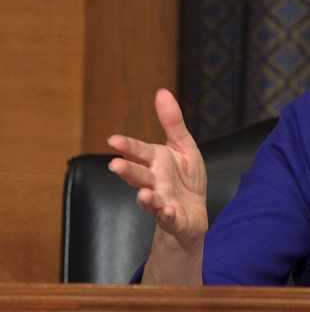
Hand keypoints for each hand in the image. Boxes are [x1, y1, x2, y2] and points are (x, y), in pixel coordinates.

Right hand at [107, 89, 207, 248]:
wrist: (193, 213)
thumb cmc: (185, 177)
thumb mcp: (184, 147)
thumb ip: (172, 123)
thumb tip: (162, 92)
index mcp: (156, 162)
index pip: (139, 152)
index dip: (128, 146)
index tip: (114, 140)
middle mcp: (154, 182)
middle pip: (139, 176)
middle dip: (128, 171)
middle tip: (115, 165)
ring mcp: (162, 202)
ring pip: (150, 200)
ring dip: (146, 198)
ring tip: (144, 194)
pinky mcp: (174, 219)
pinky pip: (169, 219)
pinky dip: (168, 216)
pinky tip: (169, 211)